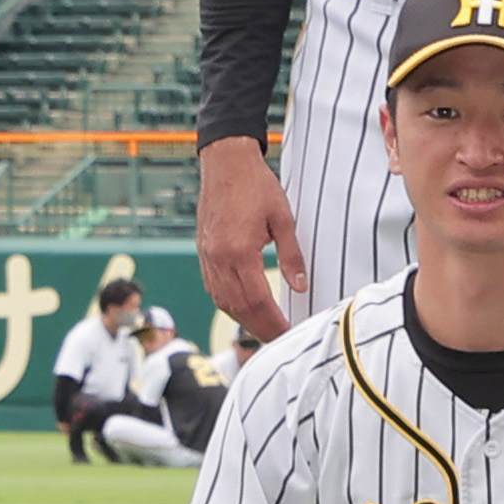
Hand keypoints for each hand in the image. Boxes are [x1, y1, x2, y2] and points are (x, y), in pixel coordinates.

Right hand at [198, 136, 307, 342]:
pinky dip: (228, 304)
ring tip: (263, 330)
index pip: (258, 300)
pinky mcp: (203, 251)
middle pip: (238, 307)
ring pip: (222, 300)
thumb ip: (292, 255)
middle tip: (279, 342)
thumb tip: (300, 286)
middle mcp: (219, 258)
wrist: (226, 162)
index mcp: (240, 251)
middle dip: (259, 328)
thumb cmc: (257, 185)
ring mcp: (207, 255)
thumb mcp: (283, 218)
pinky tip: (241, 308)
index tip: (289, 334)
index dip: (273, 322)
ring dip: (243, 320)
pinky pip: (213, 287)